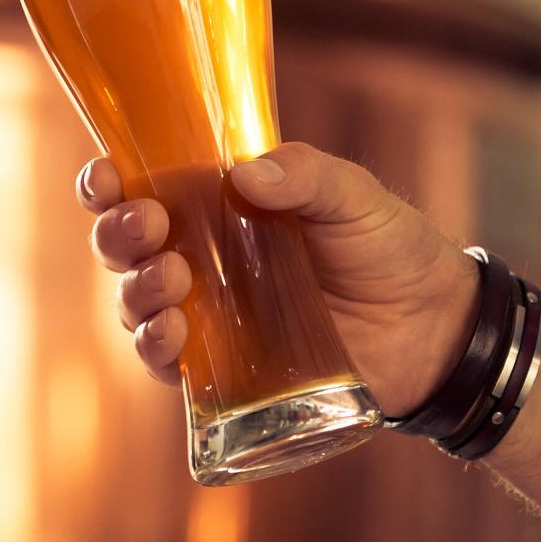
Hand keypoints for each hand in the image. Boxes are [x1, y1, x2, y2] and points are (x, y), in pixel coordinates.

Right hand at [77, 142, 480, 416]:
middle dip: (117, 233)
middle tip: (151, 225)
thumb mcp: (353, 196)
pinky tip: (173, 335)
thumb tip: (245, 173)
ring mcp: (204, 314)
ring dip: (135, 290)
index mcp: (213, 203)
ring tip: (173, 282)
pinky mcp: (219, 368)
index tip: (109, 176)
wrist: (433, 330)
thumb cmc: (387, 248)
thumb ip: (305, 174)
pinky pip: (164, 362)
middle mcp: (195, 256)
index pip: (139, 185)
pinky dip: (154, 348)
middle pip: (120, 244)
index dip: (107, 181)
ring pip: (132, 302)